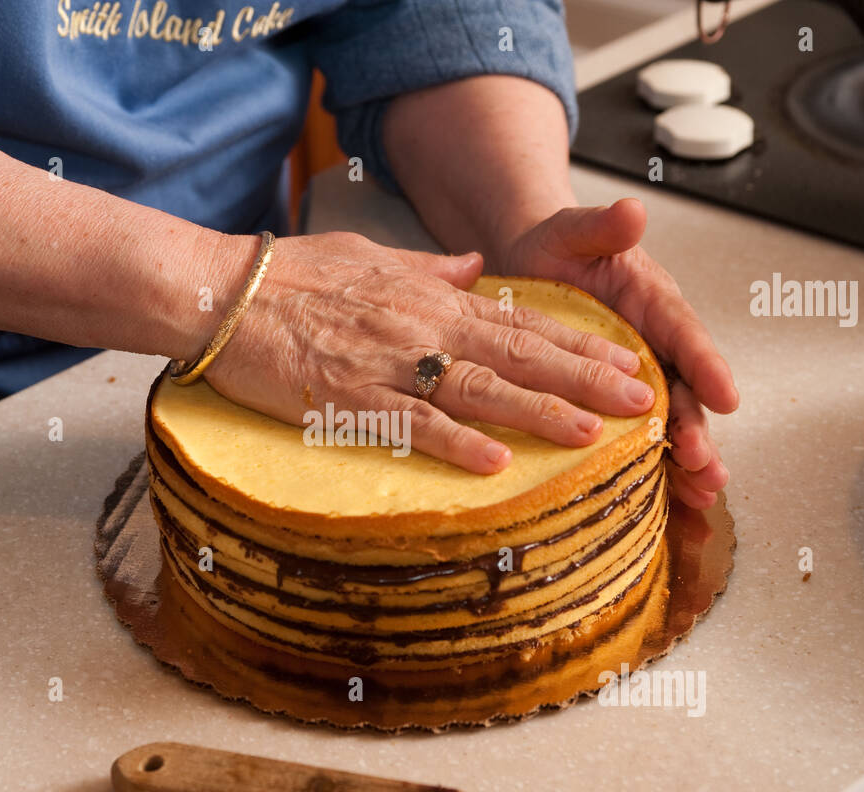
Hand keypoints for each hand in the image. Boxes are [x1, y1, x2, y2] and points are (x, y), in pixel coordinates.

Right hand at [201, 231, 658, 473]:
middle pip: (517, 355)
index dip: (579, 343)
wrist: (223, 292)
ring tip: (590, 434)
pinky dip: (455, 443)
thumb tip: (473, 267)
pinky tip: (496, 463)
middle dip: (584, 379)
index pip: (521, 321)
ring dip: (538, 412)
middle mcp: (421, 328)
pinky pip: (411, 424)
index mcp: (429, 297)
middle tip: (640, 402)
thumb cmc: (290, 275)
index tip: (627, 360)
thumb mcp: (368, 256)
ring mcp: (387, 365)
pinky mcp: (348, 399)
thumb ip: (428, 267)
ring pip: (478, 390)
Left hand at [496, 199, 738, 508]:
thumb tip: (631, 211)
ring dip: (687, 457)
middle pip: (684, 388)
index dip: (706, 365)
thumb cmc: (552, 248)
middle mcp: (654, 342)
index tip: (726, 395)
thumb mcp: (569, 230)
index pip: (683, 332)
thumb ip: (600, 226)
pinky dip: (656, 465)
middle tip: (705, 462)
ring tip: (702, 490)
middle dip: (697, 428)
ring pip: (670, 419)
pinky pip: (639, 434)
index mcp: (650, 300)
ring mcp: (638, 375)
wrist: (528, 265)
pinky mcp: (615, 398)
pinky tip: (674, 498)